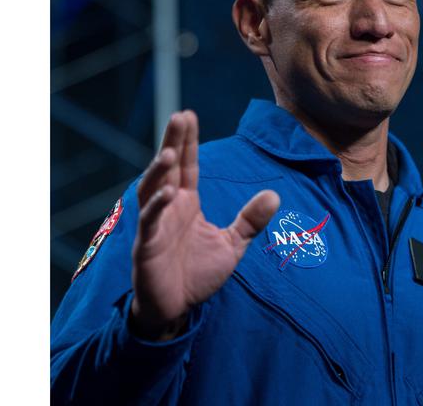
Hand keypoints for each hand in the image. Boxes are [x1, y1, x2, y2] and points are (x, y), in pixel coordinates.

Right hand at [129, 111, 279, 339]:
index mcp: (186, 204)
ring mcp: (155, 225)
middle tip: (179, 116)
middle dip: (172, 142)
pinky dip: (156, 207)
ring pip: (152, 190)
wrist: (176, 308)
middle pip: (168, 169)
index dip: (187, 141)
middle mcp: (168, 208)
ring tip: (169, 152)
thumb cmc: (197, 274)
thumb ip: (250, 220)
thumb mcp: (232, 244)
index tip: (188, 114)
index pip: (187, 166)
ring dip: (159, 171)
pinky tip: (168, 193)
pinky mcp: (147, 246)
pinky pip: (150, 222)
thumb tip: (275, 195)